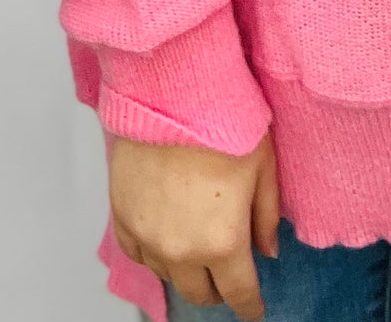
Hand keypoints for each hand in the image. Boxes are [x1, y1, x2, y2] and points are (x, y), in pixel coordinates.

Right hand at [109, 127, 280, 318]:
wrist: (170, 90)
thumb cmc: (221, 120)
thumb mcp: (263, 165)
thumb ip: (267, 214)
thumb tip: (268, 249)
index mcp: (222, 241)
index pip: (238, 293)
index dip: (250, 305)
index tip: (254, 309)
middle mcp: (181, 250)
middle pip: (199, 293)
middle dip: (217, 289)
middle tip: (227, 274)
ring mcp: (148, 237)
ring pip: (168, 276)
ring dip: (185, 270)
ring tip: (197, 248)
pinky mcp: (122, 217)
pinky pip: (137, 255)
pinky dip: (153, 254)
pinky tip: (165, 240)